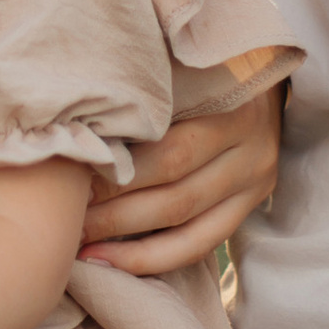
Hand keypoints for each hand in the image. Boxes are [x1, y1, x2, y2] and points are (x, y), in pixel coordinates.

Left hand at [80, 87, 283, 274]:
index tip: (72, 178)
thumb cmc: (204, 69)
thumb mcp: (184, 68)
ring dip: (125, 242)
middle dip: (113, 212)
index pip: (170, 152)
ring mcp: (253, 182)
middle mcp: (250, 149)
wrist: (262, 83)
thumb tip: (76, 116)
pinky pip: (198, 246)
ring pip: (184, 226)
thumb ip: (147, 91)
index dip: (119, 172)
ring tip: (78, 244)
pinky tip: (108, 261)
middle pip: (175, 194)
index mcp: (233, 108)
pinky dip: (150, 260)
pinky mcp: (248, 207)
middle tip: (66, 218)